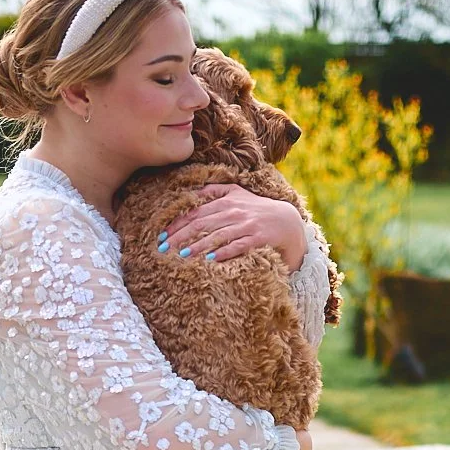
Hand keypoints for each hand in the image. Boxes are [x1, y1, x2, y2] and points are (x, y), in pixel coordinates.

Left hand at [163, 184, 307, 268]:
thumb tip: (191, 191)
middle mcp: (235, 210)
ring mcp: (247, 224)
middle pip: (202, 222)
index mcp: (226, 199)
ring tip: (182, 255)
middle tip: (164, 248)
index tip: (161, 235)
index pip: (196, 211)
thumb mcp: (238, 194)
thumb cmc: (257, 209)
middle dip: (180, 236)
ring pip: (217, 235)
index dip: (177, 223)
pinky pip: (238, 245)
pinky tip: (209, 259)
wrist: (288, 222)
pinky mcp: (259, 238)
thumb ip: (215, 190)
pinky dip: (223, 252)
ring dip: (198, 245)